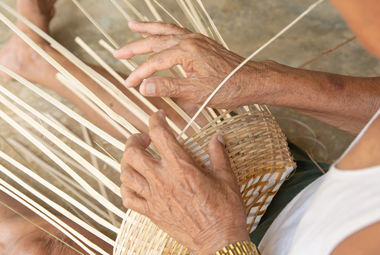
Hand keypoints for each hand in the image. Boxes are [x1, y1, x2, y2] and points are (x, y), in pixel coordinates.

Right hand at [114, 21, 272, 108]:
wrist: (252, 80)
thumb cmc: (228, 87)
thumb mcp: (197, 92)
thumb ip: (169, 88)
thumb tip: (144, 87)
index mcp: (186, 52)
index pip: (154, 62)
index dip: (139, 73)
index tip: (129, 83)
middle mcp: (189, 40)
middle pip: (155, 40)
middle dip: (134, 47)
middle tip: (117, 52)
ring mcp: (196, 39)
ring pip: (166, 31)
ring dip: (148, 29)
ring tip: (132, 26)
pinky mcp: (202, 42)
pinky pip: (178, 31)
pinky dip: (165, 30)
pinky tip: (161, 31)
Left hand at [120, 110, 249, 254]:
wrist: (219, 241)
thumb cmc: (225, 211)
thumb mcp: (227, 178)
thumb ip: (218, 154)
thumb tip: (217, 138)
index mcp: (182, 168)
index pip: (160, 135)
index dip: (156, 119)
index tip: (159, 116)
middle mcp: (163, 181)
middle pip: (133, 153)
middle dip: (134, 140)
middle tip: (144, 138)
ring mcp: (154, 198)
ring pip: (126, 174)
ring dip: (127, 161)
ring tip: (136, 157)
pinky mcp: (151, 213)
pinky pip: (128, 198)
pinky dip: (125, 186)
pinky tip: (133, 181)